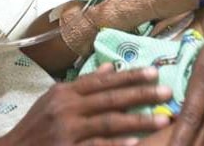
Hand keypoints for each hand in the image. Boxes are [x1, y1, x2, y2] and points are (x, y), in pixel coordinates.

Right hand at [0, 65, 172, 145]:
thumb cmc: (36, 126)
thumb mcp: (54, 99)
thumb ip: (83, 84)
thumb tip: (110, 67)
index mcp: (65, 91)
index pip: (102, 80)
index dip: (129, 76)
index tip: (154, 71)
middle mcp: (66, 107)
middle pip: (110, 98)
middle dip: (140, 94)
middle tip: (167, 91)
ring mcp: (67, 130)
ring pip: (108, 122)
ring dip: (138, 120)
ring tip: (162, 119)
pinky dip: (117, 145)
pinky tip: (135, 143)